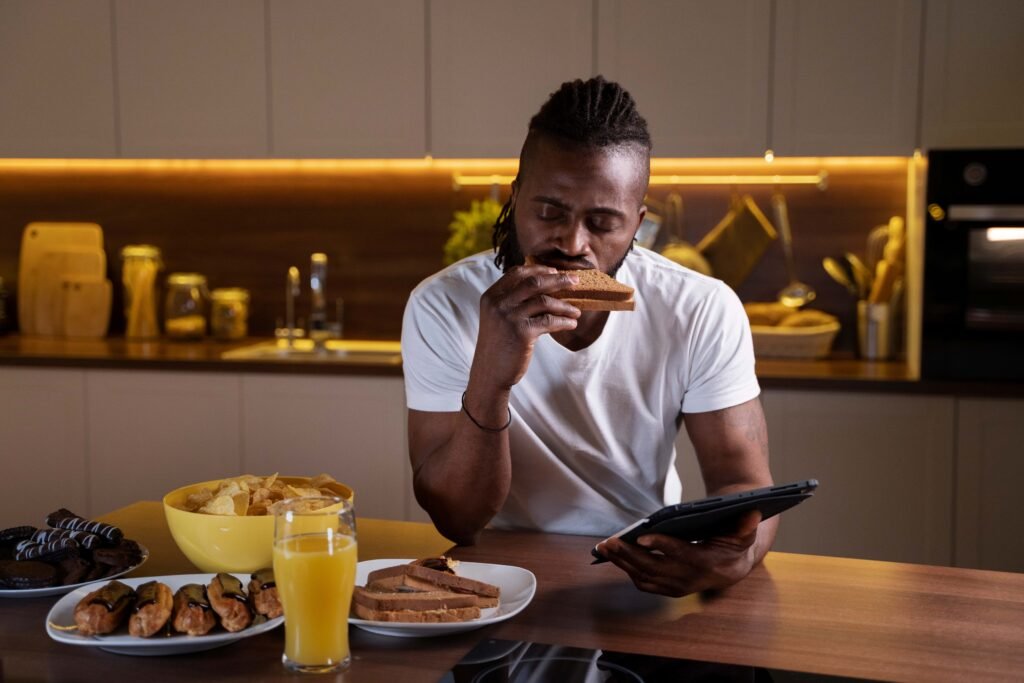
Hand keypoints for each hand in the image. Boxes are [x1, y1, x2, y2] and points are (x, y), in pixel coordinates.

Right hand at [472, 265, 580, 389]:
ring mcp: (509, 317)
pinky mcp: (521, 333)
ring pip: (545, 301)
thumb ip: (513, 300)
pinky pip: (549, 321)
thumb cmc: (499, 345)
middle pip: (534, 282)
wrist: (489, 373)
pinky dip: (564, 321)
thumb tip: (545, 285)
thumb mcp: (498, 317)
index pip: (517, 273)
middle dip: (558, 280)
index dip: (539, 269)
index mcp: (491, 296)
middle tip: (575, 281)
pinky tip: (571, 323)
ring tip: (576, 311)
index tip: (556, 272)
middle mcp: (498, 303)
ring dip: (565, 305)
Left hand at [594, 511, 762, 596]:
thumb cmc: (734, 544)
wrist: (733, 568)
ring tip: (604, 547)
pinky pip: (643, 582)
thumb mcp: (744, 532)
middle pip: (655, 568)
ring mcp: (677, 587)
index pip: (682, 555)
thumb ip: (746, 524)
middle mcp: (690, 579)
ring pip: (645, 577)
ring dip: (623, 563)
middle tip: (609, 542)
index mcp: (707, 564)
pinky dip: (627, 570)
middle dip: (629, 555)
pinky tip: (615, 556)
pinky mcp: (668, 588)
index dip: (662, 546)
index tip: (642, 537)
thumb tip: (753, 511)